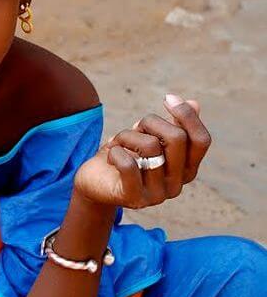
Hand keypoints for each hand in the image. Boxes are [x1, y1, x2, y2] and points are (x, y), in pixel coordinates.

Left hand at [74, 95, 211, 208]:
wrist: (96, 183)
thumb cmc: (126, 156)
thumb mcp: (149, 136)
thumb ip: (172, 124)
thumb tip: (195, 103)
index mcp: (186, 169)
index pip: (201, 140)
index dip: (187, 115)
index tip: (168, 98)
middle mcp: (177, 184)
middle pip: (177, 138)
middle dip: (151, 122)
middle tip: (135, 126)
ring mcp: (157, 194)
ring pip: (150, 146)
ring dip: (127, 135)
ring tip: (117, 141)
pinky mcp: (134, 198)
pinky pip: (128, 164)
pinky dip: (116, 151)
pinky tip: (111, 154)